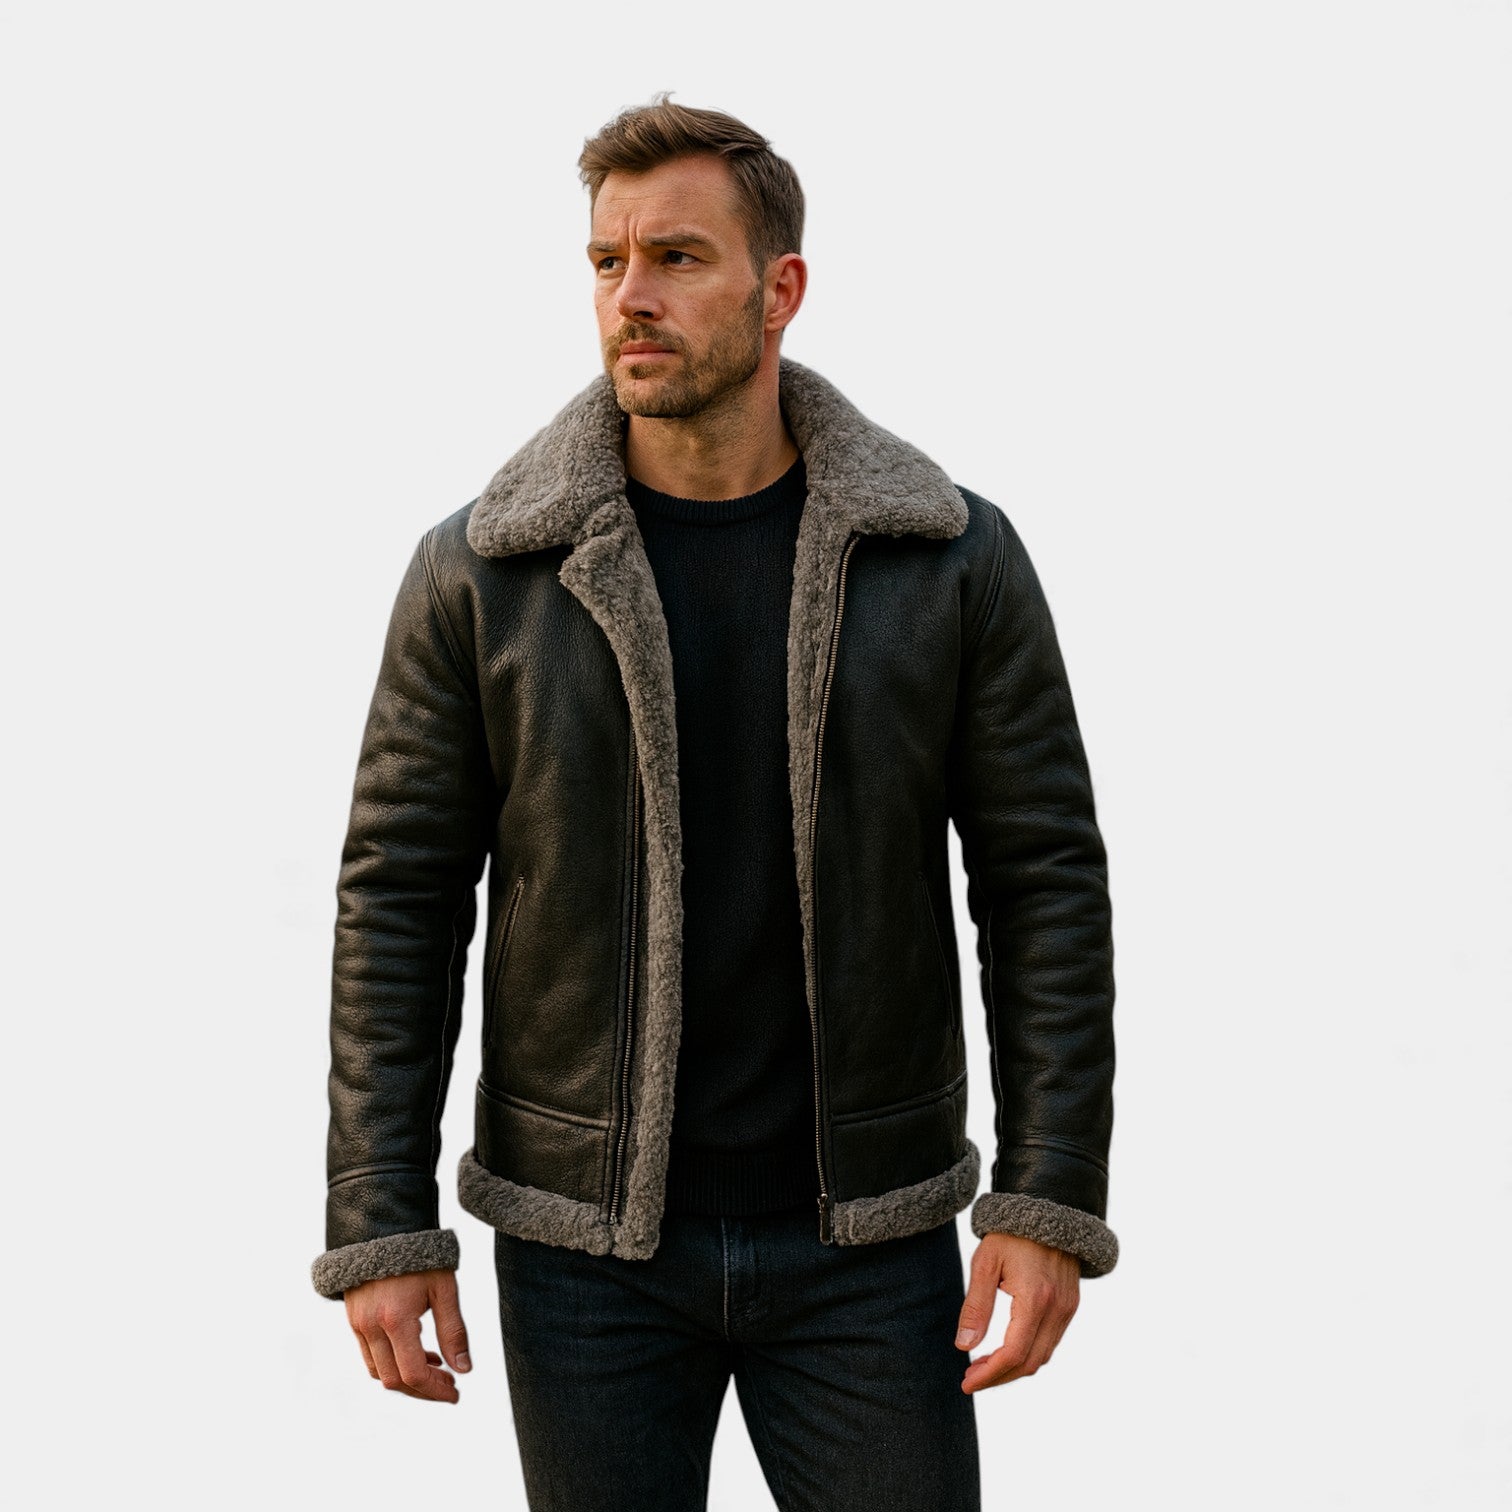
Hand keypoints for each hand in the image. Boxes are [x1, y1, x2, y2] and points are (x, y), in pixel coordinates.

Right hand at [345, 1267, 471, 1403]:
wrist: (385, 1228)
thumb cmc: (420, 1256)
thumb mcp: (445, 1289)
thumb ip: (454, 1331)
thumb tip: (464, 1369)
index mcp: (396, 1319)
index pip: (413, 1373)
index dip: (435, 1390)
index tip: (455, 1393)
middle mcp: (371, 1326)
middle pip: (394, 1380)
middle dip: (423, 1390)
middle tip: (449, 1385)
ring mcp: (358, 1325)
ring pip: (378, 1372)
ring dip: (406, 1379)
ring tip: (436, 1365)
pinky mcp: (353, 1321)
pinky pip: (369, 1357)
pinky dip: (391, 1364)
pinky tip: (416, 1352)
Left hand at [955, 1232, 1078, 1392]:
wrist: (1048, 1206)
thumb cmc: (1011, 1232)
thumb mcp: (985, 1263)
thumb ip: (976, 1306)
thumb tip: (963, 1347)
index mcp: (1035, 1299)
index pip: (1013, 1354)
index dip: (989, 1375)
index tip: (966, 1383)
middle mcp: (1058, 1309)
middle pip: (1030, 1363)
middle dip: (999, 1377)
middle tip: (971, 1379)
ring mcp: (1068, 1308)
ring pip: (1043, 1356)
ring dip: (1014, 1368)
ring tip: (984, 1367)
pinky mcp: (1071, 1304)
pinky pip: (1051, 1341)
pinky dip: (1029, 1353)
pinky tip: (1007, 1350)